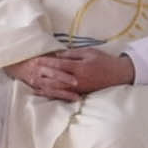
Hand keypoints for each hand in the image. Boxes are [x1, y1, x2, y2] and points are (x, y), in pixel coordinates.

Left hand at [12, 45, 131, 101]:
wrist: (118, 75)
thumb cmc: (104, 60)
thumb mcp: (89, 52)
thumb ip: (72, 54)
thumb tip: (57, 54)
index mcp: (78, 67)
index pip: (58, 64)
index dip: (46, 62)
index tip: (35, 59)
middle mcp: (76, 79)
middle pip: (55, 78)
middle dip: (41, 74)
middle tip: (30, 70)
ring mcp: (78, 88)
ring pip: (57, 88)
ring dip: (44, 85)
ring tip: (32, 82)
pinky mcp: (80, 93)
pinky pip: (63, 94)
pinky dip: (51, 93)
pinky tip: (43, 92)